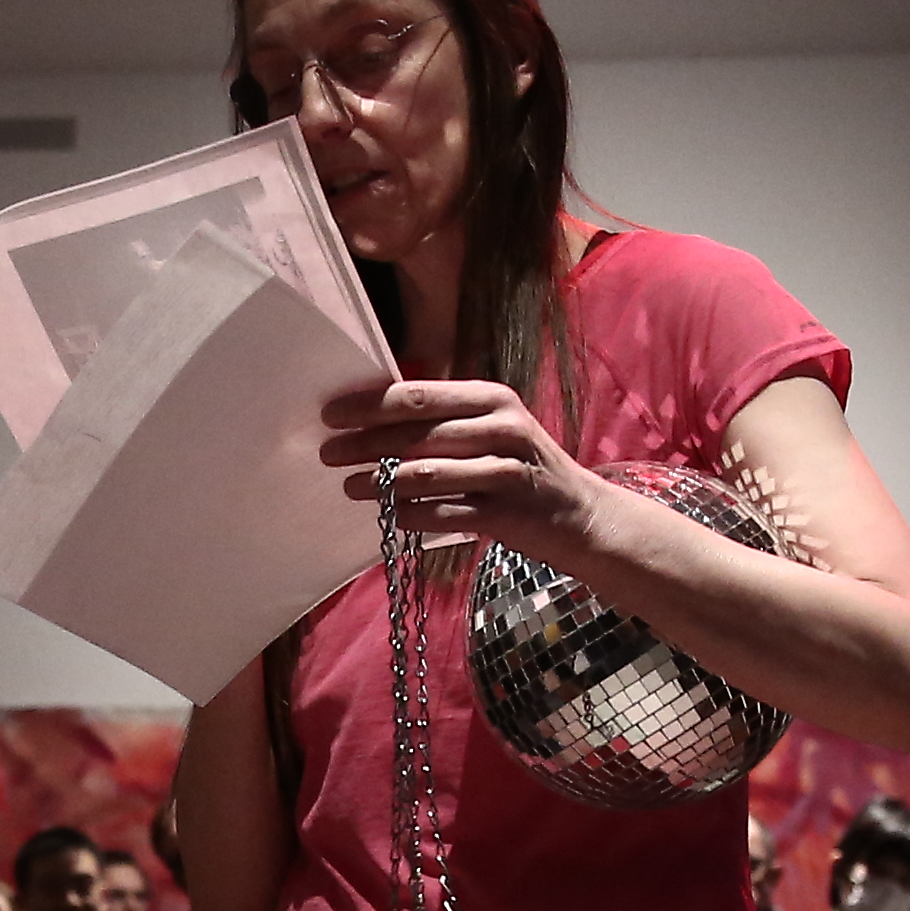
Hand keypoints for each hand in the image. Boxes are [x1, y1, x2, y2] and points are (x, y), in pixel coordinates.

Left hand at [318, 376, 601, 554]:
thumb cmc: (521, 470)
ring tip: (350, 486)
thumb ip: (445, 422)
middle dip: (365, 443)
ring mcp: (506, 469)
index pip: (417, 395)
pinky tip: (389, 515)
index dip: (369, 405)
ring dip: (381, 481)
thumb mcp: (493, 431)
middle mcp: (501, 427)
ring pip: (427, 473)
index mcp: (491, 398)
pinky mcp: (507, 511)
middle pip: (416, 432)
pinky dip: (411, 514)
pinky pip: (445, 512)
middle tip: (328, 452)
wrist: (581, 515)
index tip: (330, 414)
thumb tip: (372, 421)